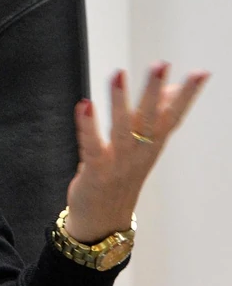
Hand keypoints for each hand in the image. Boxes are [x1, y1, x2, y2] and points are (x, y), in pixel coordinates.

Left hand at [63, 63, 208, 242]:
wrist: (102, 221)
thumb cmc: (121, 177)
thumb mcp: (144, 148)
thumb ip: (157, 118)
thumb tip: (172, 88)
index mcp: (152, 146)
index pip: (173, 116)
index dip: (187, 95)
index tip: (201, 72)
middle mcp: (139, 153)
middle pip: (150, 119)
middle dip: (155, 91)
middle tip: (161, 64)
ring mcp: (118, 162)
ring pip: (122, 129)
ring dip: (121, 101)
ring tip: (118, 74)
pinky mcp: (95, 170)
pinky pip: (91, 145)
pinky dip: (87, 125)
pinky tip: (84, 104)